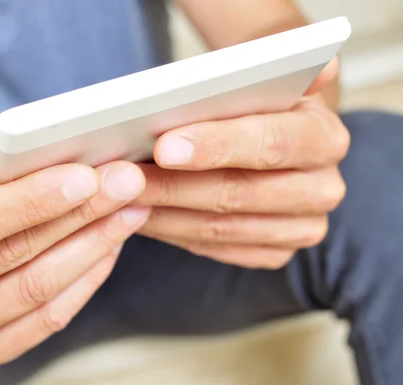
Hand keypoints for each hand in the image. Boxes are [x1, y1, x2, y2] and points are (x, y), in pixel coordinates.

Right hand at [0, 137, 148, 370]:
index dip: (31, 202)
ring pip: (39, 289)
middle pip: (15, 256)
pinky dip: (86, 280)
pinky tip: (109, 246)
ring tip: (130, 210)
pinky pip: (47, 319)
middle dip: (81, 215)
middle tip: (127, 183)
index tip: (85, 177)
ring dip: (94, 246)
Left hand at [134, 59, 348, 268]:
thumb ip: (266, 71)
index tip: (164, 146)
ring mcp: (301, 228)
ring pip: (221, 228)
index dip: (216, 146)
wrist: (266, 131)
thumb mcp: (259, 79)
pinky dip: (173, 232)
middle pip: (239, 193)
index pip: (270, 144)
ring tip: (122, 197)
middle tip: (125, 179)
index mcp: (324, 138)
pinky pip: (215, 249)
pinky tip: (141, 215)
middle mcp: (323, 189)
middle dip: (175, 186)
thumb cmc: (253, 102)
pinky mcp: (275, 252)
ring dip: (164, 213)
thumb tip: (294, 71)